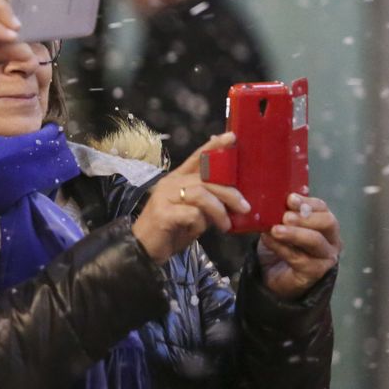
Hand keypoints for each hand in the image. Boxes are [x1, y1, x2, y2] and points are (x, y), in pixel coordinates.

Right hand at [131, 133, 249, 262]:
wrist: (144, 250)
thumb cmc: (171, 231)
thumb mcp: (194, 214)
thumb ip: (209, 202)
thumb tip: (233, 199)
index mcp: (178, 179)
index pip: (197, 158)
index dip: (214, 147)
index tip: (232, 138)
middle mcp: (170, 183)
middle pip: (206, 178)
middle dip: (229, 192)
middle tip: (244, 207)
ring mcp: (165, 196)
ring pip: (201, 194)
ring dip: (218, 210)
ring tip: (225, 225)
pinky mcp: (163, 213)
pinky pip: (192, 214)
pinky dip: (200, 225)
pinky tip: (196, 231)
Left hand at [256, 193, 341, 299]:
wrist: (271, 276)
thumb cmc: (279, 246)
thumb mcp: (279, 225)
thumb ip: (283, 212)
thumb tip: (281, 197)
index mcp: (324, 223)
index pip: (322, 207)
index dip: (307, 202)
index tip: (290, 198)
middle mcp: (331, 239)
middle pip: (327, 222)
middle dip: (306, 217)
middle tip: (285, 216)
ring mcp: (326, 257)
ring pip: (315, 241)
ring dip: (295, 233)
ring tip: (276, 229)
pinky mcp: (315, 272)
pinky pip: (300, 258)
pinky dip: (282, 248)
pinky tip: (269, 240)